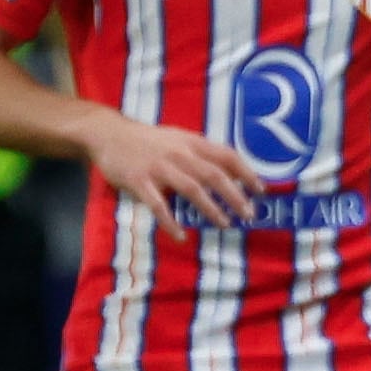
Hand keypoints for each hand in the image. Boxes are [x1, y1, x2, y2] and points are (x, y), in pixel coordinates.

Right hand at [86, 112, 261, 234]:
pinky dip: (171, 222)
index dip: (247, 172)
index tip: (261, 190)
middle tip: (249, 214)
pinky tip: (180, 236)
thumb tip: (230, 172)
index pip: (227, 156)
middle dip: (235, 195)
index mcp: (192, 142)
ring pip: (191, 189)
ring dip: (211, 208)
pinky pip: (158, 205)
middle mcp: (179, 153)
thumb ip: (200, 153)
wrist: (109, 134)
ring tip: (225, 224)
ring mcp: (159, 167)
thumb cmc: (149, 140)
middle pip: (214, 174)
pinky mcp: (139, 181)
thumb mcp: (179, 139)